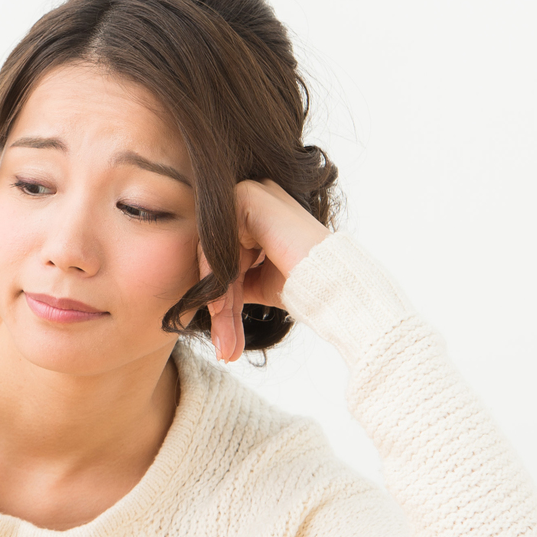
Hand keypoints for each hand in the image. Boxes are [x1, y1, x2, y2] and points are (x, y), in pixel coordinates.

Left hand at [200, 179, 329, 361]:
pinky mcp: (247, 196)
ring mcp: (249, 191)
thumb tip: (202, 292)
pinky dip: (214, 275)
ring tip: (225, 336)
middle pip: (215, 252)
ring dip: (216, 297)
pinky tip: (220, 308)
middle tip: (224, 346)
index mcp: (256, 212)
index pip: (221, 252)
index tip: (223, 334)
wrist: (334, 286)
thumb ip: (229, 278)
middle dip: (218, 302)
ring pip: (213, 250)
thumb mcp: (256, 281)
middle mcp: (252, 194)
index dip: (219, 293)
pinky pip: (214, 240)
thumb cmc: (302, 283)